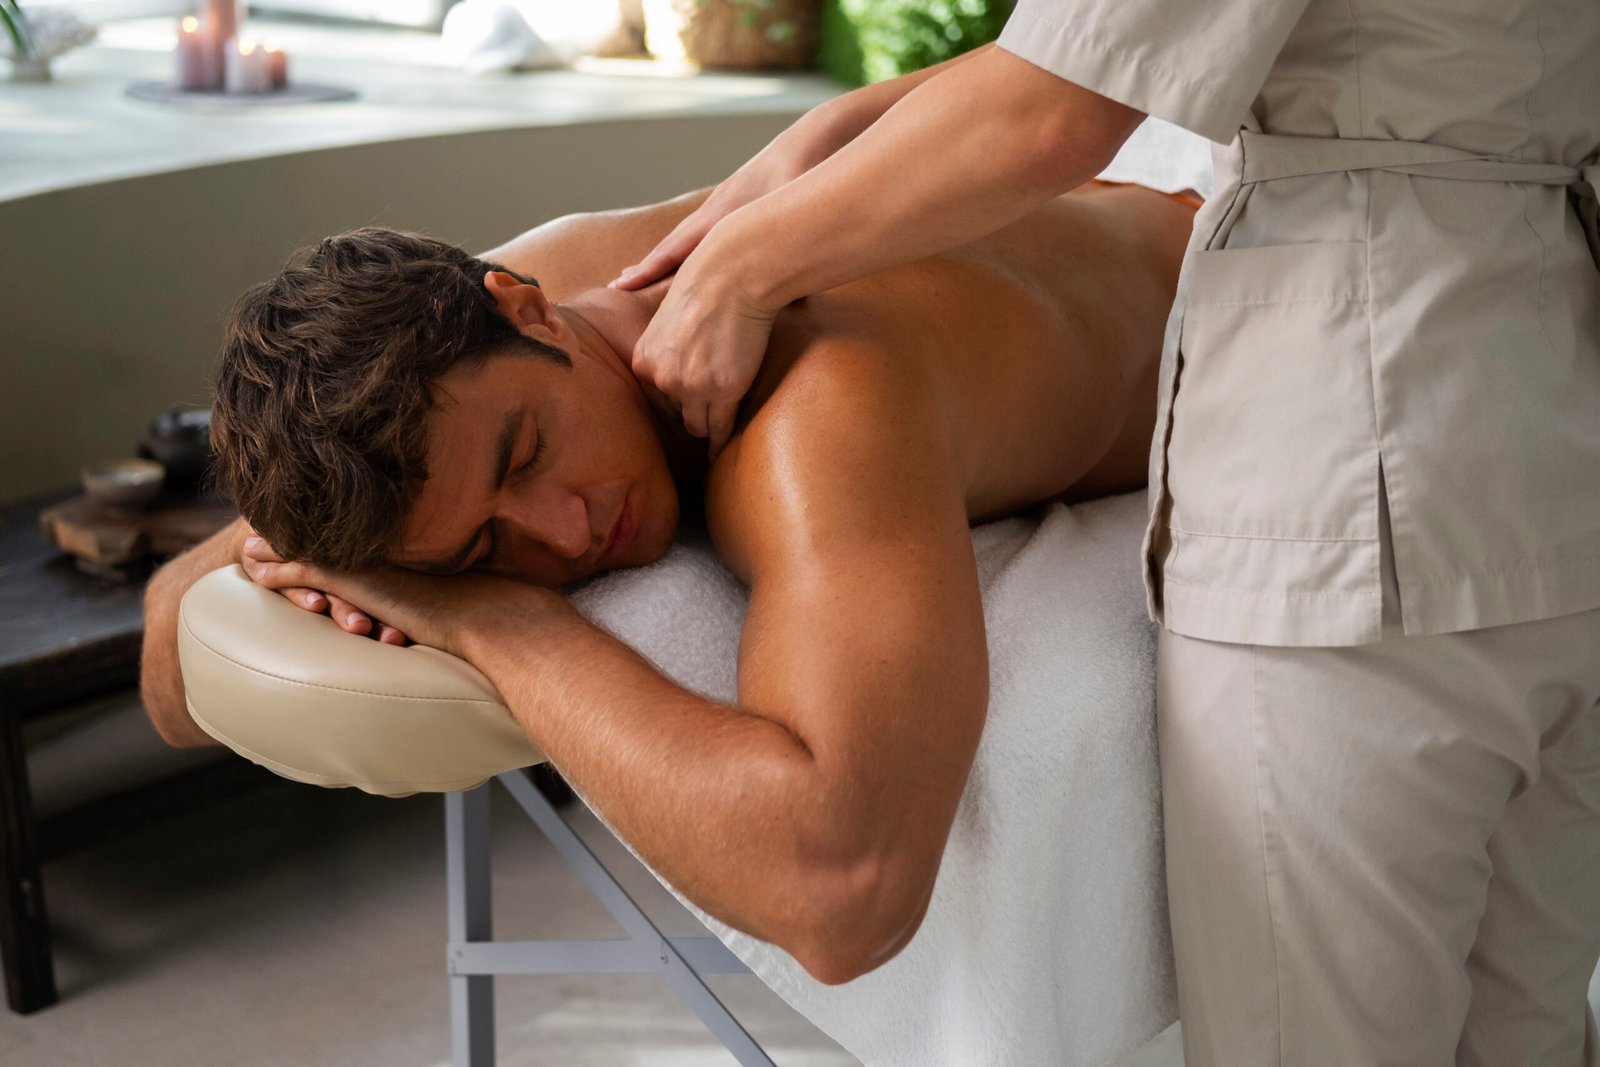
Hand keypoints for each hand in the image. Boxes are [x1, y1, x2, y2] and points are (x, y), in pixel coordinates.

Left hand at [239, 554, 556, 659]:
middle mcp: (392, 556)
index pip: (364, 542)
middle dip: (298, 535)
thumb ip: (460, 602)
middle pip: (333, 539)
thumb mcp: (473, 603)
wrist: (500, 621)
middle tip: (266, 531)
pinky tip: (257, 569)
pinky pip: (306, 571)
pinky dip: (279, 569)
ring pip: (313, 551)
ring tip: (251, 547)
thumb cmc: (500, 619)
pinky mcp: (362, 582)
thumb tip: (471, 614)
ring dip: (279, 550)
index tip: (311, 531)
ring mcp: (376, 566)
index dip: (332, 537)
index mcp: (415, 558)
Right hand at [608, 109, 839, 291]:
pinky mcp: (746, 195)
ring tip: (652, 267)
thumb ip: (793, 250)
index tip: (621, 283)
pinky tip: (701, 244)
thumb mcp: (800, 212)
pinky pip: (712, 223)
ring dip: (671, 251)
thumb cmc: (809, 170)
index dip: (650, 269)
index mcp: (724, 212)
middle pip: (676, 240)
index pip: (677, 247)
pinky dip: (697, 239)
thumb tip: (803, 298)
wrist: (821, 133)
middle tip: (622, 282)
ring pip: (692, 231)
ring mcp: (731, 199)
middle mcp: (720, 207)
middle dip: (650, 263)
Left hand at [628, 238, 778, 458]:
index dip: (675, 400)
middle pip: (675, 413)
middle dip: (690, 414)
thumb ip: (659, 339)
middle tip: (704, 421)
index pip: (657, 395)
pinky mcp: (723, 393)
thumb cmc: (708, 283)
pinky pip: (719, 430)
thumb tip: (633, 312)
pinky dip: (720, 444)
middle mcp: (664, 378)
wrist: (736, 275)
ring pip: (697, 425)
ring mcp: (692, 388)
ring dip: (706, 429)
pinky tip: (720, 453)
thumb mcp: (667, 313)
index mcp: (645, 359)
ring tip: (714, 439)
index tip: (686, 408)